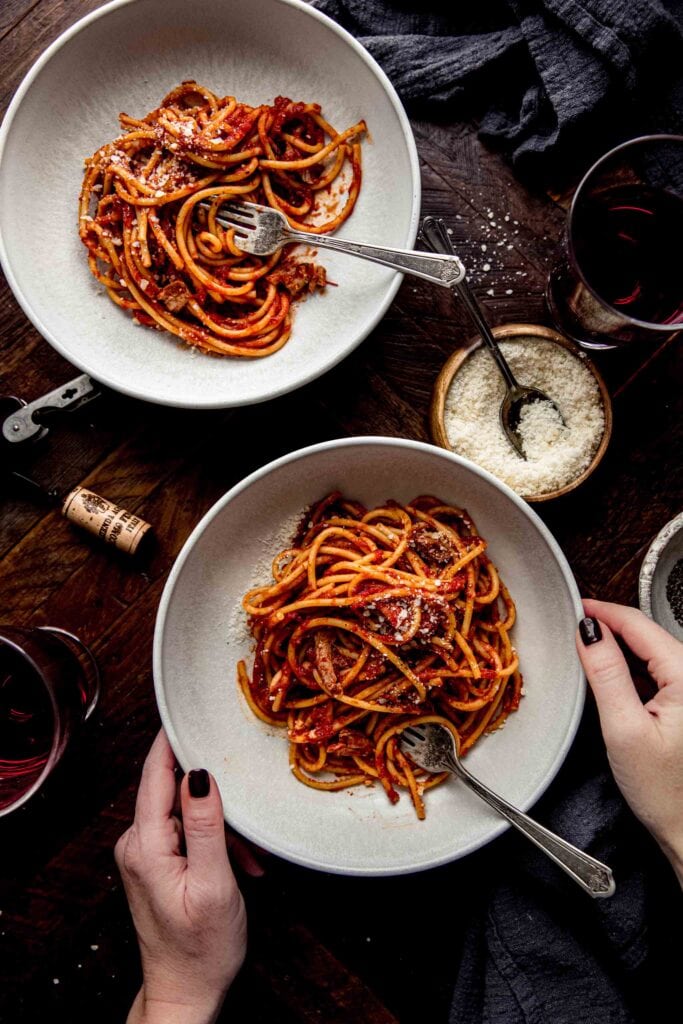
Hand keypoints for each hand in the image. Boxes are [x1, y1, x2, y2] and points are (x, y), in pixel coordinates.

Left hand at [115, 731, 246, 1023]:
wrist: (186, 993)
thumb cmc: (201, 949)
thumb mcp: (214, 884)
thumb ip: (207, 824)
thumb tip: (200, 774)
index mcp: (145, 843)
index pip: (156, 771)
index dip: (175, 736)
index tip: (192, 705)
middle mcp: (137, 843)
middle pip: (175, 788)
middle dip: (216, 796)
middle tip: (246, 816)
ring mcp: (145, 852)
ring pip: (187, 810)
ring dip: (222, 825)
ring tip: (246, 859)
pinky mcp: (156, 861)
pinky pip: (187, 830)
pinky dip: (215, 840)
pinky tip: (237, 864)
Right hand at [576, 600, 682, 885]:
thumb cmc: (664, 791)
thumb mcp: (624, 728)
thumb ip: (606, 673)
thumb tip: (589, 631)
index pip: (639, 625)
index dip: (603, 611)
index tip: (575, 606)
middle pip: (648, 634)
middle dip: (611, 625)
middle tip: (574, 623)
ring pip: (654, 651)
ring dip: (622, 645)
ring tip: (589, 644)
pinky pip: (660, 672)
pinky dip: (634, 666)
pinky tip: (615, 674)